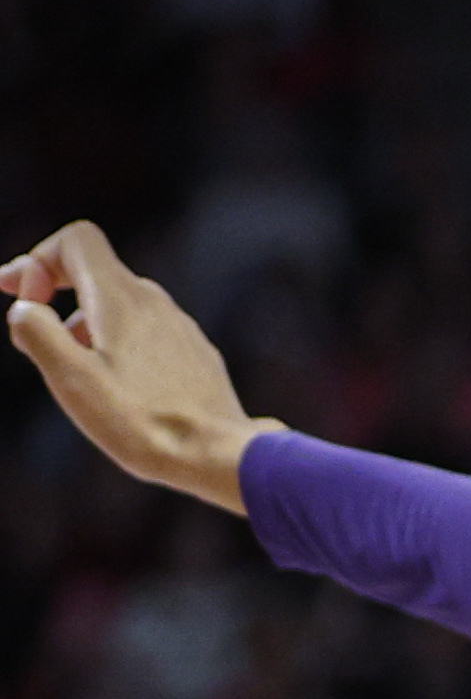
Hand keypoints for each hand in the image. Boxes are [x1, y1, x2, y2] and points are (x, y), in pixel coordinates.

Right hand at [4, 226, 271, 514]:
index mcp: (122, 298)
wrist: (221, 459)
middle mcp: (156, 303)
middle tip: (30, 327)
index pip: (76, 240)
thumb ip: (36, 331)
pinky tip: (116, 384)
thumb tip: (26, 309)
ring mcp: (182, 330)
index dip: (38, 259)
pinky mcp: (198, 358)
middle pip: (96, 272)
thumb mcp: (71, 377)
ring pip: (122, 306)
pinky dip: (118, 343)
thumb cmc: (143, 422)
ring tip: (72, 366)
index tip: (21, 297)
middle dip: (55, 291)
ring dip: (85, 322)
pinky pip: (149, 334)